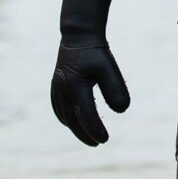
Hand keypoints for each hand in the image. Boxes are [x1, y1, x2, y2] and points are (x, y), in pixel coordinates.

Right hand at [52, 0, 128, 145]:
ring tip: (89, 138)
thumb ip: (116, 89)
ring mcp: (56, 87)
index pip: (85, 114)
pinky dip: (66, 118)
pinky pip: (59, 108)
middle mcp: (62, 89)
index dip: (94, 129)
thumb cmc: (95, 52)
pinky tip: (74, 123)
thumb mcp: (109, 67)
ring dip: (76, 128)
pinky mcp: (56, 85)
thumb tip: (122, 111)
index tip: (105, 140)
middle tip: (99, 143)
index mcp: (74, 85)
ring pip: (64, 115)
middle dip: (85, 133)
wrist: (78, 35)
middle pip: (72, 119)